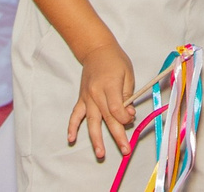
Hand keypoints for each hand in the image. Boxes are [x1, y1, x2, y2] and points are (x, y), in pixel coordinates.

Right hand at [68, 38, 135, 161]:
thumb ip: (128, 96)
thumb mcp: (128, 74)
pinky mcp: (81, 99)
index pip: (116, 109)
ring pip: (91, 121)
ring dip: (96, 139)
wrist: (96, 50)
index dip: (125, 118)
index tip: (131, 119)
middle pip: (107, 119)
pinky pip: (75, 115)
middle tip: (125, 150)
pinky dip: (72, 127)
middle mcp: (96, 93)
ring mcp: (87, 97)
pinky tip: (71, 139)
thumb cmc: (115, 61)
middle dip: (117, 136)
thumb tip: (129, 114)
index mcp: (110, 86)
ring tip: (100, 153)